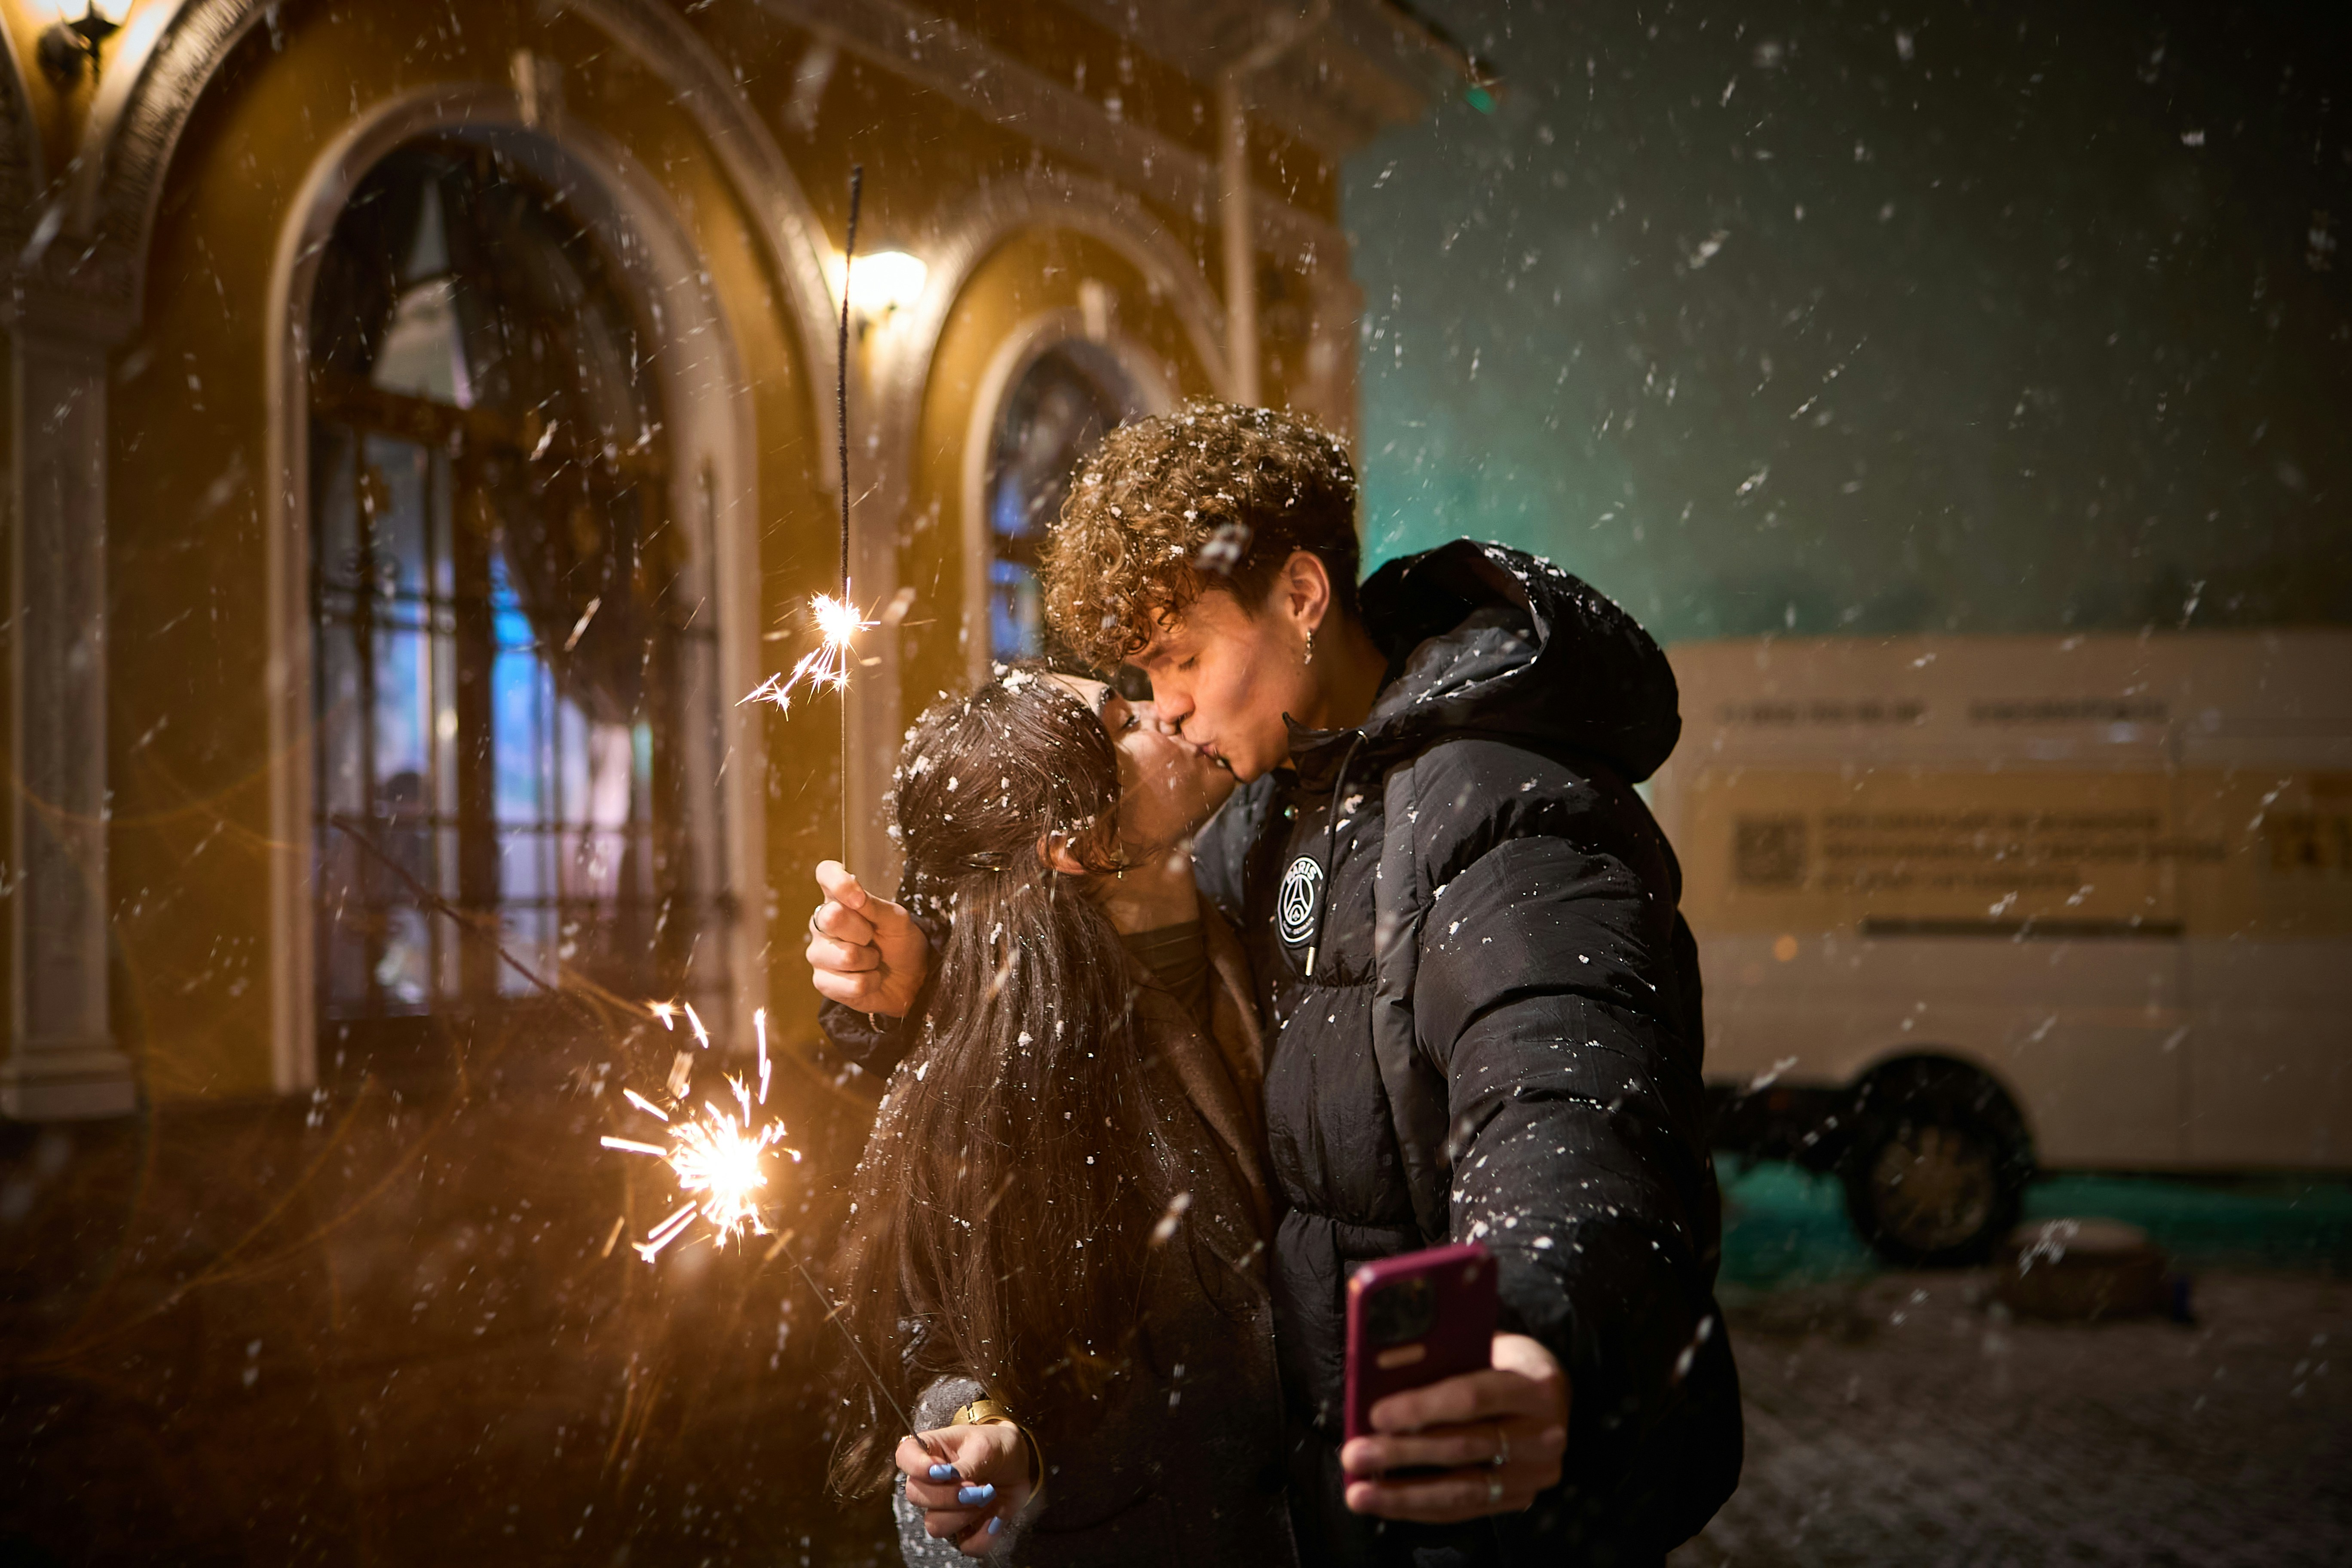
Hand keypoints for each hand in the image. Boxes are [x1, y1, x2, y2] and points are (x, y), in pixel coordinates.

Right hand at [807, 861, 929, 1016]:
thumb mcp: (897, 920)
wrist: (908, 979)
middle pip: (832, 918)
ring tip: (873, 960)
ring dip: (870, 961)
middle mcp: (822, 923)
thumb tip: (853, 898)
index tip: (858, 899)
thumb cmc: (900, 943)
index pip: (826, 874)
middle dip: (863, 932)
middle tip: (873, 938)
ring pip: (845, 956)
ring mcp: (818, 953)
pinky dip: (870, 982)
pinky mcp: (822, 982)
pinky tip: (869, 978)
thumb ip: (875, 906)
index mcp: (839, 899)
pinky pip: (850, 984)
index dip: (838, 882)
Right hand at [895, 1422, 1035, 1555]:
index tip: (942, 1470)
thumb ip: (964, 1466)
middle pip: (916, 1496)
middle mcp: (930, 1482)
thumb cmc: (996, 1447)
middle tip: (976, 1486)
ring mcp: (943, 1508)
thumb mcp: (985, 1448)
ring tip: (987, 1496)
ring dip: (965, 1515)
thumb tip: (947, 1478)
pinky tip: (995, 1517)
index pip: (905, 1456)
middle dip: (949, 1495)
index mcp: (930, 1451)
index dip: (916, 1467)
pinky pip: (966, 1545)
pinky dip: (984, 1535)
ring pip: (935, 1525)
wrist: (1018, 1464)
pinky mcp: (962, 1529)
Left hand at [1340, 1332, 1568, 1522]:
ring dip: (1404, 1494)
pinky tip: (1386, 1503)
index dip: (1422, 1407)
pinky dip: (1421, 1508)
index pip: (1473, 1398)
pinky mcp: (1520, 1497)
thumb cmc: (1499, 1360)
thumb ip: (1443, 1358)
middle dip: (1402, 1453)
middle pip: (1464, 1447)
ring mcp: (1535, 1472)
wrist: (1546, 1392)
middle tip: (1355, 1453)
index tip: (1375, 1414)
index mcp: (1535, 1384)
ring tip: (1360, 1492)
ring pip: (1464, 1488)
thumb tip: (1377, 1375)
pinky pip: (1465, 1509)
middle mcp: (1544, 1434)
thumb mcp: (1481, 1346)